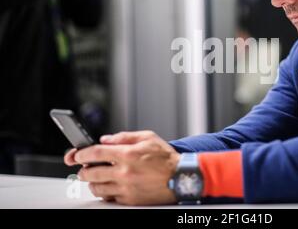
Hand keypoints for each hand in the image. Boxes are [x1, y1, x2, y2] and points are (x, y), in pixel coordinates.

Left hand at [64, 131, 179, 205]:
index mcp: (128, 154)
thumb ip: (124, 137)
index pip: (95, 153)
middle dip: (83, 169)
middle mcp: (124, 172)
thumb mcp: (148, 137)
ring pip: (97, 188)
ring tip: (96, 177)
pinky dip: (105, 192)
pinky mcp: (130, 200)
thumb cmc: (166, 158)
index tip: (76, 154)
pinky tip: (109, 186)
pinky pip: (109, 199)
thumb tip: (105, 140)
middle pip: (90, 173)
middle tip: (84, 167)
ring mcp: (126, 188)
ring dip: (92, 182)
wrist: (181, 177)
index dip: (81, 153)